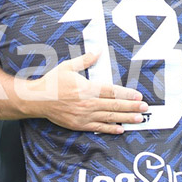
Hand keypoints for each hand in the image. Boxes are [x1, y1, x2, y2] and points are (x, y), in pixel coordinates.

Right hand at [17, 52, 146, 134]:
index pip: (111, 91)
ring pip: (109, 118)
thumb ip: (85, 60)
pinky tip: (121, 130)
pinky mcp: (78, 125)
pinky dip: (110, 129)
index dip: (126, 94)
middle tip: (145, 108)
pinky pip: (98, 128)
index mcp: (86, 88)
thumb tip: (98, 51)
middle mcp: (87, 103)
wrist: (36, 100)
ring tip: (139, 119)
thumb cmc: (52, 81)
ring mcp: (83, 115)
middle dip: (132, 107)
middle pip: (114, 106)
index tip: (139, 95)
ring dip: (126, 119)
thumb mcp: (67, 66)